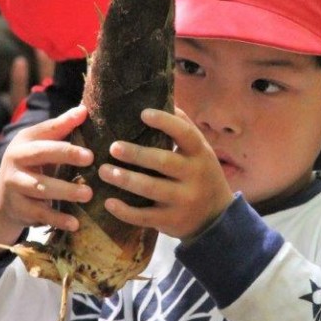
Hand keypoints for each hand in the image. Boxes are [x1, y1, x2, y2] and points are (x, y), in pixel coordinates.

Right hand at [0, 105, 94, 232]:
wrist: (3, 193)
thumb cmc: (33, 162)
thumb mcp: (42, 143)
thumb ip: (62, 127)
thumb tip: (84, 109)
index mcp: (24, 141)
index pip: (45, 134)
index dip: (66, 135)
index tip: (90, 149)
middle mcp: (15, 161)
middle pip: (40, 155)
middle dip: (65, 156)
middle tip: (91, 159)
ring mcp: (14, 185)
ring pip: (40, 187)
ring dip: (65, 191)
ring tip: (88, 194)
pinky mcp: (18, 208)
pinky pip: (39, 214)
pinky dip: (57, 219)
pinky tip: (75, 223)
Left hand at [98, 107, 233, 241]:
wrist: (216, 219)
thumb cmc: (201, 175)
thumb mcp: (201, 152)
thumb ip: (185, 129)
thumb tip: (165, 100)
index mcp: (200, 154)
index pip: (185, 133)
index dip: (165, 122)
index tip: (143, 113)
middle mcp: (194, 176)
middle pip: (163, 161)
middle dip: (136, 154)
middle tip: (112, 147)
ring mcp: (183, 200)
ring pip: (151, 189)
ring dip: (125, 179)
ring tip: (104, 171)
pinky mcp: (171, 221)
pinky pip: (145, 216)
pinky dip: (125, 211)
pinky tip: (109, 202)